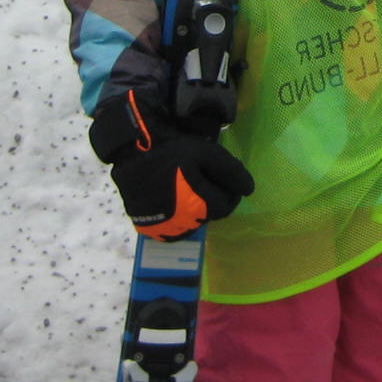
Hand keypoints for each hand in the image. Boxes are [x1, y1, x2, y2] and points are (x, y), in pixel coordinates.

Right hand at [90, 93, 253, 241]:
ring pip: (192, 224)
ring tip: (190, 188)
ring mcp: (163, 228)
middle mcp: (181, 223)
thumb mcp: (208, 153)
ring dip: (197, 209)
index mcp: (197, 206)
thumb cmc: (173, 151)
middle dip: (213, 199)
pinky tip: (176, 201)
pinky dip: (179, 218)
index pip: (225, 206)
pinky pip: (172, 230)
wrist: (132, 152)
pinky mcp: (148, 227)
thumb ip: (232, 172)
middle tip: (206, 180)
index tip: (223, 178)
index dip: (229, 191)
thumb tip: (249, 191)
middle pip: (209, 215)